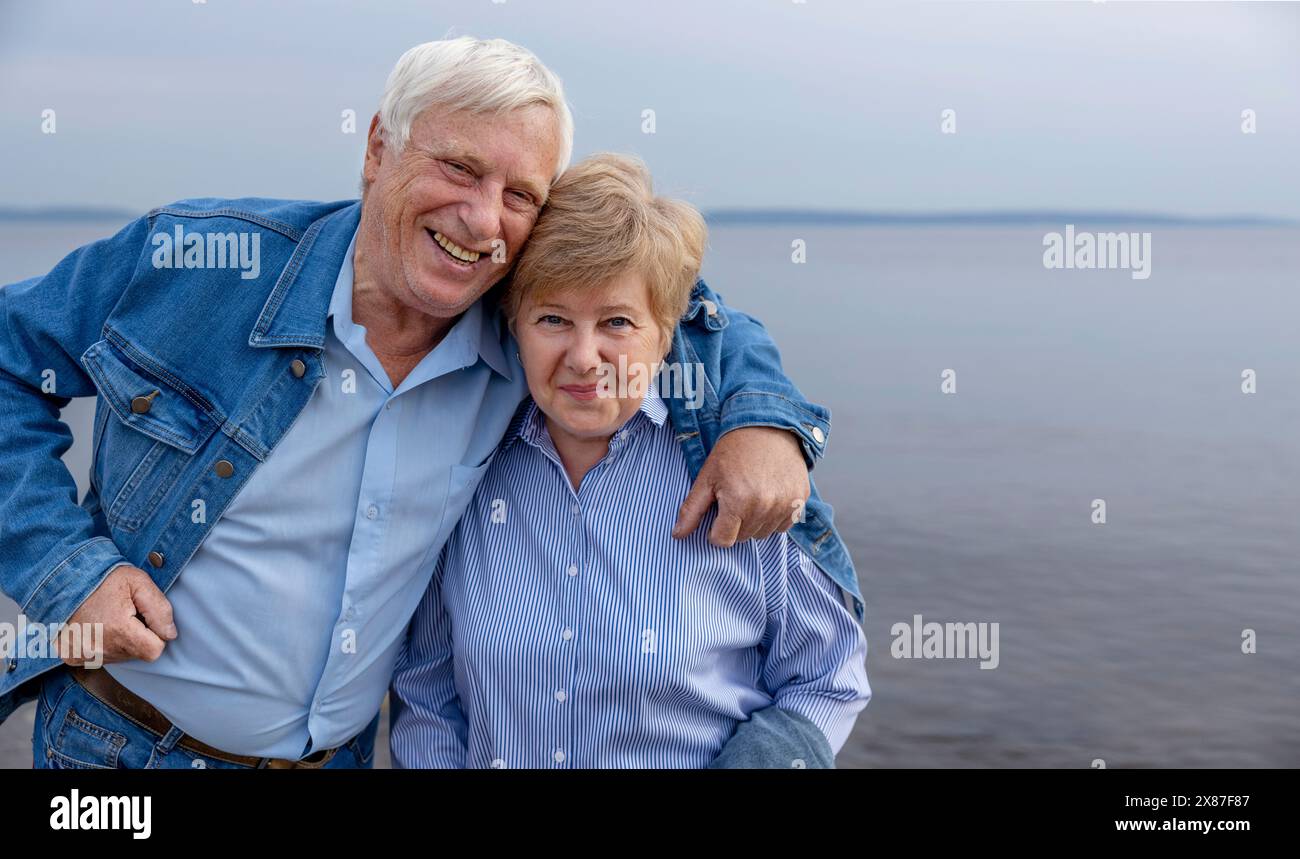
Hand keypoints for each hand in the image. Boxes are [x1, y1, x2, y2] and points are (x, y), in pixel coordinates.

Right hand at [54, 565, 177, 665]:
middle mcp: (99, 648)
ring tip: (110, 619)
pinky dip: (102, 645)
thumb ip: (160, 609)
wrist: (62, 578)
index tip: (146, 620)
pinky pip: (99, 658)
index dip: (156, 636)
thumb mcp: (138, 582)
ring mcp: (83, 655)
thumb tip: (170, 634)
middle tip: (126, 615)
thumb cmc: (102, 578)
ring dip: (120, 642)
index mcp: (118, 630)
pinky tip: (97, 627)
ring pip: (119, 657)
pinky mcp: (72, 657)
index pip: (153, 651)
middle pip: (136, 654)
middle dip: (138, 637)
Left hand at [673, 427, 809, 546]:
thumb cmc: (733, 451)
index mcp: (739, 502)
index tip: (717, 513)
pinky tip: (768, 495)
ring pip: (763, 534)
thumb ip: (691, 510)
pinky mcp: (800, 500)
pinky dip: (774, 516)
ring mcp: (786, 504)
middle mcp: (765, 506)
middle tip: (735, 496)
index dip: (715, 530)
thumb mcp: (707, 478)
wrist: (767, 426)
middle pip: (743, 538)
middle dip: (735, 524)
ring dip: (755, 522)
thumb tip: (678, 535)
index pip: (723, 541)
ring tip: (752, 494)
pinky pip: (783, 525)